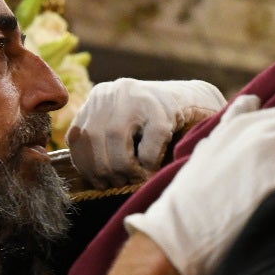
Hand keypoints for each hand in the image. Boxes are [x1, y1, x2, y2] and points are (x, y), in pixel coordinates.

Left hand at [67, 78, 226, 188]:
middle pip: (94, 137)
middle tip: (120, 183)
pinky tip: (153, 168)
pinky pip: (147, 145)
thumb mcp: (123, 130)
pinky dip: (148, 164)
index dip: (84, 164)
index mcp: (100, 96)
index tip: (98, 181)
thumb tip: (86, 174)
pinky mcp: (163, 108)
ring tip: (137, 177)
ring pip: (116, 139)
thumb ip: (101, 143)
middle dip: (105, 169)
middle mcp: (115, 91)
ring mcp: (140, 95)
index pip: (77, 134)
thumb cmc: (157, 126)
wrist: (198, 104)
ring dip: (125, 168)